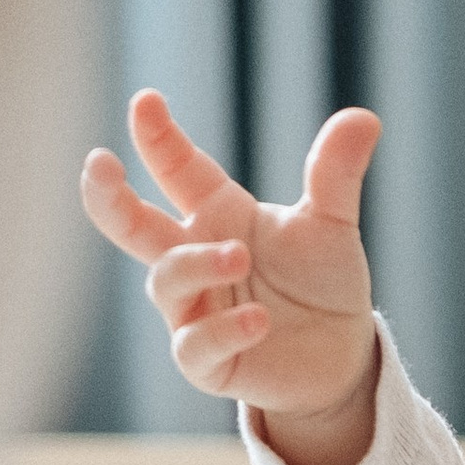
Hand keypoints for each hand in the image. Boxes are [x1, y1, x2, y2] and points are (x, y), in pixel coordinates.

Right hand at [79, 89, 382, 464]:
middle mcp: (194, 256)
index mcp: (216, 213)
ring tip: (239, 256)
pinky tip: (258, 322)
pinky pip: (194, 346)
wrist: (341, 357)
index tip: (145, 101)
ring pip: (166, 282)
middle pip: (131, 224)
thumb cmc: (323, 282)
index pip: (177, 169)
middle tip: (99, 164)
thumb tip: (364, 117)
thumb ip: (334, 175)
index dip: (157, 137)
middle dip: (108, 196)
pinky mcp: (206, 363)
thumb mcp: (332, 225)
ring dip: (195, 264)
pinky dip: (221, 331)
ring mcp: (194, 310)